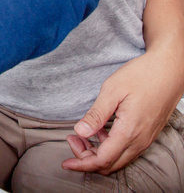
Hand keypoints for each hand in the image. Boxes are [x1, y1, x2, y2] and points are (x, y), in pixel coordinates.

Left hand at [62, 50, 183, 173]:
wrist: (169, 69)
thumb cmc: (142, 75)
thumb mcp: (112, 91)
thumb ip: (96, 115)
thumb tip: (80, 132)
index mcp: (129, 131)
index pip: (102, 160)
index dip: (82, 163)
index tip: (65, 162)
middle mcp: (140, 140)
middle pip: (110, 165)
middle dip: (87, 159)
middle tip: (72, 140)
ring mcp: (146, 138)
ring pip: (119, 159)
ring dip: (99, 153)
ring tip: (82, 135)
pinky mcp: (149, 133)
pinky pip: (128, 150)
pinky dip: (111, 147)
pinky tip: (101, 131)